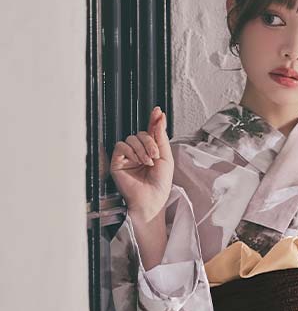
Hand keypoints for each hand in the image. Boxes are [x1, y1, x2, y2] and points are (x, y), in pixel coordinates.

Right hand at [109, 106, 172, 221]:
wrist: (151, 199)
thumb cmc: (159, 184)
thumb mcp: (166, 157)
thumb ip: (161, 136)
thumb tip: (159, 117)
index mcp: (151, 151)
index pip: (151, 131)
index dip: (153, 120)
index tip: (157, 111)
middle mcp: (139, 152)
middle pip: (141, 133)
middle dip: (150, 142)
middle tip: (155, 156)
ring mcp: (128, 156)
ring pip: (132, 138)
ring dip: (142, 149)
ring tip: (148, 162)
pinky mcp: (117, 161)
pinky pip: (121, 146)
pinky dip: (131, 152)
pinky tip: (137, 162)